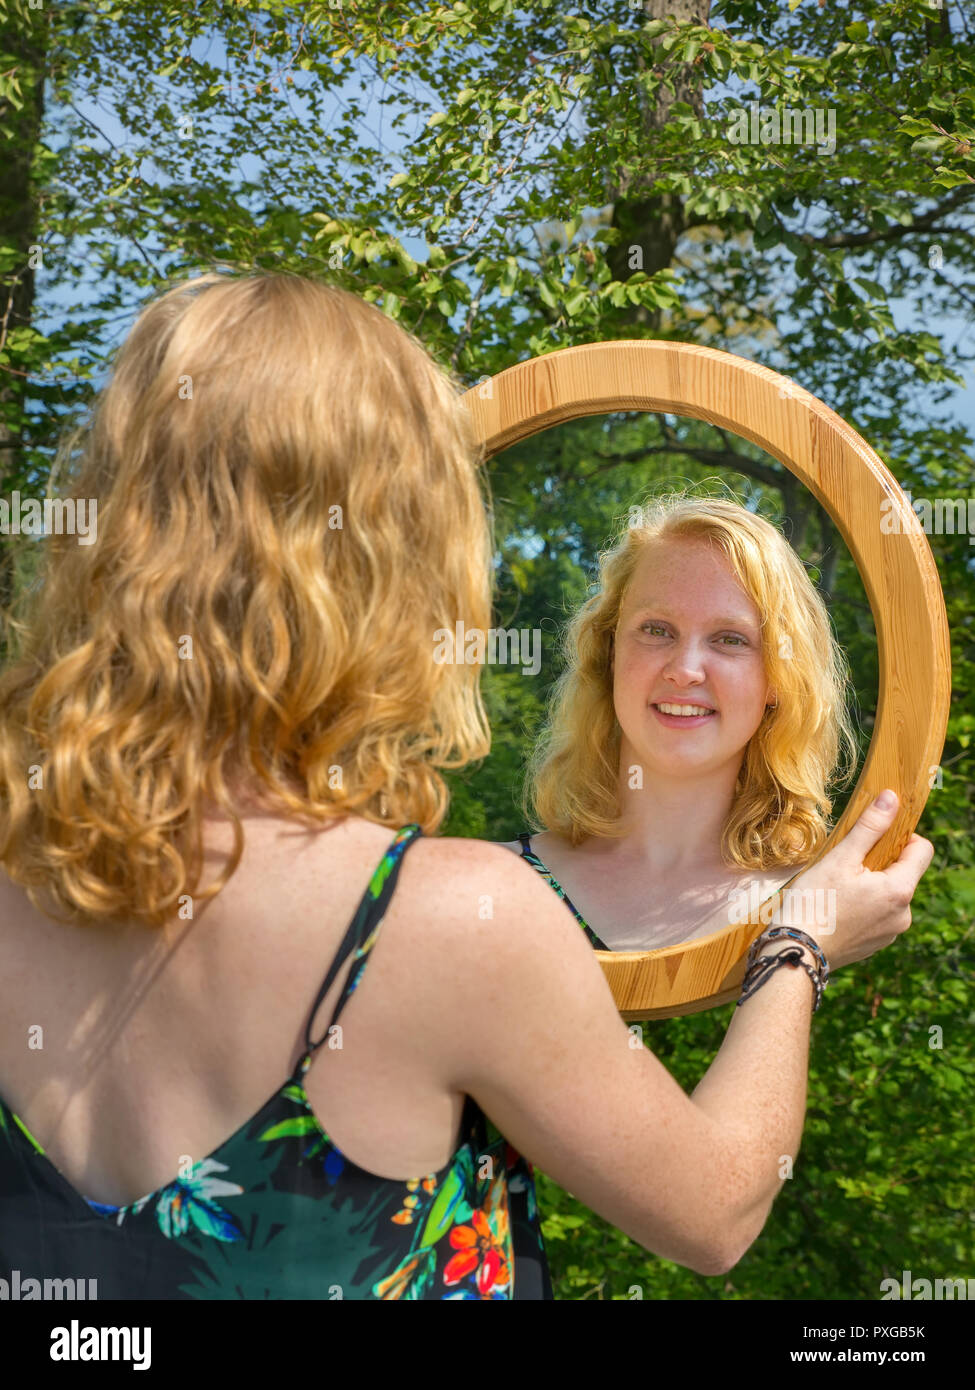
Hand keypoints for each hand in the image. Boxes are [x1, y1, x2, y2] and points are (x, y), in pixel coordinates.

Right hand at [776, 792, 934, 970]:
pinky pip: (878, 914)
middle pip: (903, 873)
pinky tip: (837, 907)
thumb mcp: (841, 858)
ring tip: (838, 887)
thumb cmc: (815, 902)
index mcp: (900, 890)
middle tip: (846, 863)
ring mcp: (891, 933)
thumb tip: (892, 797)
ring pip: (889, 894)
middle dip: (880, 862)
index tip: (876, 834)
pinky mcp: (876, 944)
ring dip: (871, 884)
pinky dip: (864, 905)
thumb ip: (870, 827)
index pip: (922, 850)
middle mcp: (904, 914)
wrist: (796, 951)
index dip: (902, 835)